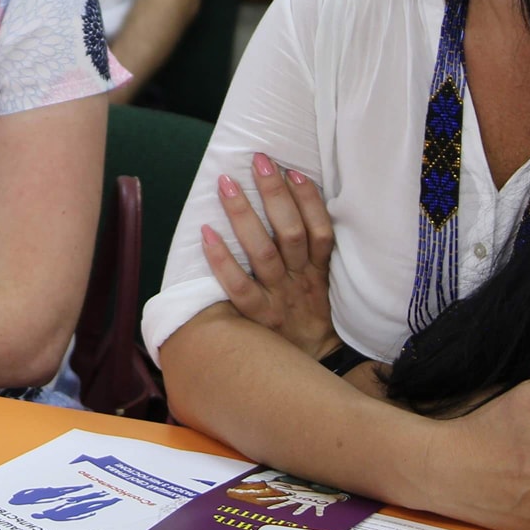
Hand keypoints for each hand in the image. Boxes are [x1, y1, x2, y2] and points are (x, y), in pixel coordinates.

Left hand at [201, 153, 337, 359]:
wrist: (315, 368)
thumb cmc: (312, 318)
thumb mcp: (323, 285)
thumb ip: (313, 252)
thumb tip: (294, 202)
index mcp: (319, 271)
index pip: (320, 231)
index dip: (308, 200)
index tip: (292, 171)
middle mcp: (300, 281)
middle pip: (290, 234)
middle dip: (274, 195)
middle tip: (259, 161)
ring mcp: (278, 299)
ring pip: (263, 253)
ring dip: (244, 216)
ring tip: (227, 184)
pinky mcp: (258, 317)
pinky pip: (238, 287)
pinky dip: (221, 260)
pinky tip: (206, 232)